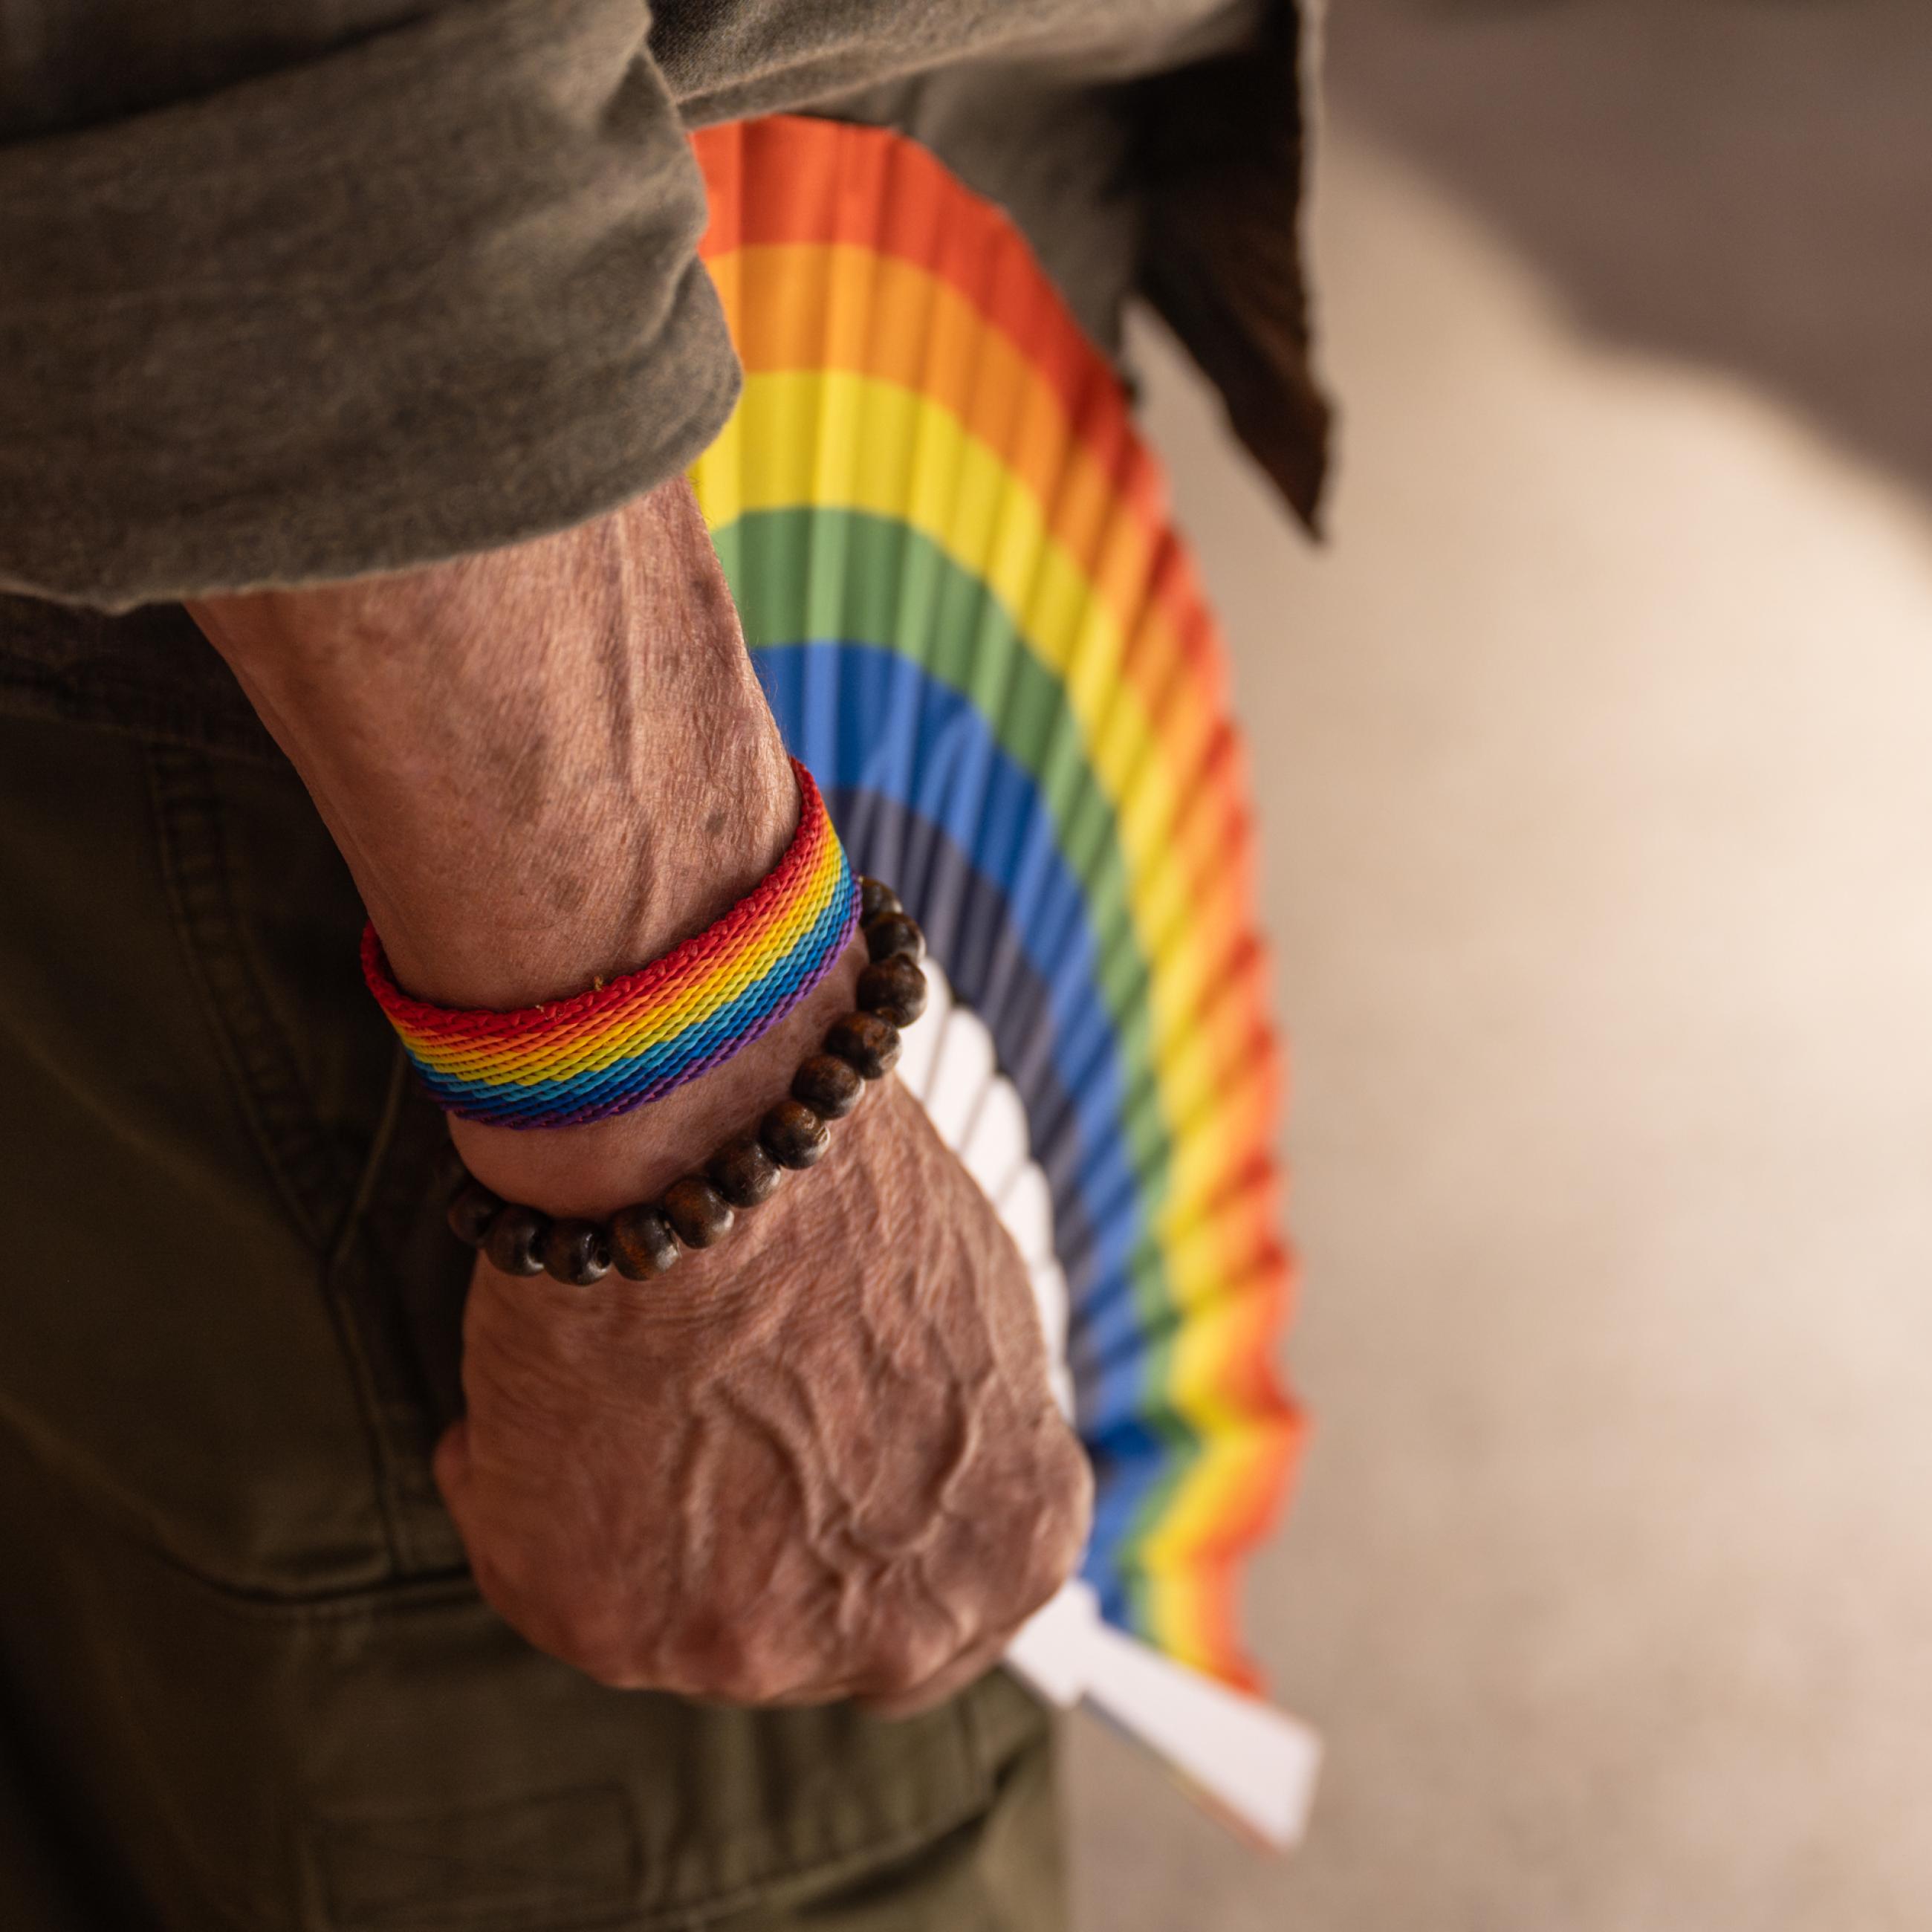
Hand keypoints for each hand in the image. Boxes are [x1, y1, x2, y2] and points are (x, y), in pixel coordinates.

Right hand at [433, 1071, 1092, 1714]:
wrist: (716, 1145)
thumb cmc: (846, 1195)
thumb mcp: (979, 1317)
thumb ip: (961, 1440)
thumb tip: (907, 1461)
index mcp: (1010, 1545)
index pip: (945, 1620)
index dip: (863, 1553)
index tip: (810, 1502)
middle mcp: (894, 1631)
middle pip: (806, 1633)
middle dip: (755, 1552)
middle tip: (700, 1437)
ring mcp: (747, 1648)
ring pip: (666, 1608)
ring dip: (633, 1514)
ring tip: (617, 1375)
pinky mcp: (603, 1624)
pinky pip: (540, 1570)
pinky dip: (521, 1487)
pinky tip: (544, 1387)